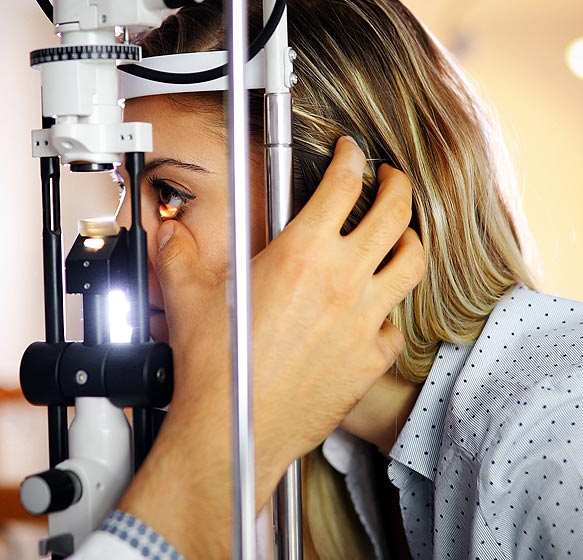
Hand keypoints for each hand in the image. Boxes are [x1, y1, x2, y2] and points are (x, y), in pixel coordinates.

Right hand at [118, 137, 424, 556]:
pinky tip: (375, 313)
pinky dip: (390, 313)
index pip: (343, 184)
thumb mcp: (188, 297)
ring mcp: (364, 319)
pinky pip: (396, 326)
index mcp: (302, 253)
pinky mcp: (370, 359)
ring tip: (400, 235)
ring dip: (410, 240)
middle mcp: (342, 280)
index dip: (352, 157)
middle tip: (388, 179)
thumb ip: (178, 254)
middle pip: (395, 213)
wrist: (235, 429)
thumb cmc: (215, 368)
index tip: (352, 153)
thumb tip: (170, 234)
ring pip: (413, 263)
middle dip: (396, 184)